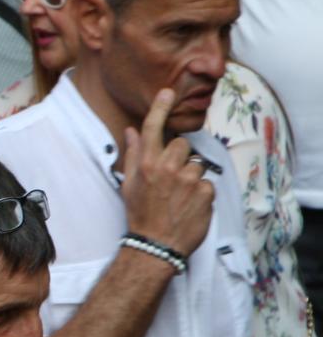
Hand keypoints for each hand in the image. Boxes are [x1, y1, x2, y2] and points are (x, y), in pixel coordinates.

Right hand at [119, 88, 215, 258]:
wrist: (156, 244)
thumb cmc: (140, 213)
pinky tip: (190, 205)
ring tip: (180, 196)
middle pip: (181, 145)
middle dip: (179, 157)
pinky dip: (201, 193)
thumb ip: (133, 154)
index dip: (160, 108)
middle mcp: (167, 169)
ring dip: (191, 177)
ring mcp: (187, 181)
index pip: (153, 129)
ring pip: (196, 165)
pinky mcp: (205, 193)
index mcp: (146, 165)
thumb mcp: (129, 183)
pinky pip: (207, 183)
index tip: (168, 92)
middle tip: (171, 178)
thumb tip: (131, 131)